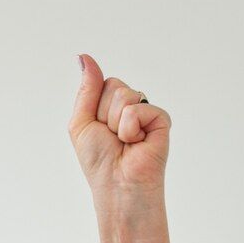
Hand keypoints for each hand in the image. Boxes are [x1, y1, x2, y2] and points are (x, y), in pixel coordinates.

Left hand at [68, 54, 171, 224]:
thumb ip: (86, 89)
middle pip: (113, 85)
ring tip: (124, 142)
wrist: (117, 185)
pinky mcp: (161, 120)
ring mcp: (147, 112)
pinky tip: (137, 143)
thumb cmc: (99, 161)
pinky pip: (138, 108)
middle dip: (104, 113)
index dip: (94, 107)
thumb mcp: (81, 122)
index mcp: (111, 106)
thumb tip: (84, 57)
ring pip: (124, 95)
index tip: (98, 130)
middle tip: (111, 138)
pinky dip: (130, 128)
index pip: (101, 83)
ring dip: (115, 123)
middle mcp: (131, 106)